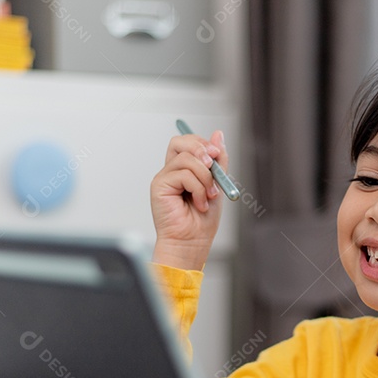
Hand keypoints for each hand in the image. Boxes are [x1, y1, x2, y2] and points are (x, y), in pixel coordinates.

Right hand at [150, 130, 227, 269]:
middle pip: (180, 141)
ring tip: (209, 196)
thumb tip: (218, 134)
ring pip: (187, 159)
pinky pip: (183, 174)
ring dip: (205, 177)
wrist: (192, 243)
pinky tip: (199, 203)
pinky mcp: (159, 186)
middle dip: (201, 149)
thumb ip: (218, 161)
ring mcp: (164, 178)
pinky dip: (198, 188)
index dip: (204, 144)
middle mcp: (171, 171)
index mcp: (184, 170)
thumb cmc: (201, 222)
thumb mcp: (217, 185)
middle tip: (213, 166)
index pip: (190, 143)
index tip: (218, 155)